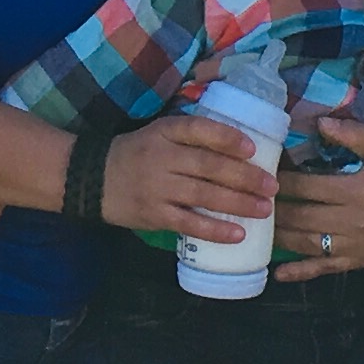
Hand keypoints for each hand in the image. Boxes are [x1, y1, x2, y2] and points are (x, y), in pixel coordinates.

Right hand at [101, 108, 282, 241]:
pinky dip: (215, 229)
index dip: (228, 137)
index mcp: (165, 132)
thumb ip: (191, 137)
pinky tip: (237, 234)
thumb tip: (240, 146)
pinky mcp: (154, 214)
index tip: (253, 148)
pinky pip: (189, 223)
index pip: (199, 129)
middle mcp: (162, 157)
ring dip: (238, 203)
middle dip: (245, 177)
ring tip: (265, 210)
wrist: (91, 180)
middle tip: (272, 186)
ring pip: (204, 195)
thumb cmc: (136, 155)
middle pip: (209, 165)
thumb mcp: (158, 134)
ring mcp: (158, 188)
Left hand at [273, 118, 363, 278]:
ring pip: (309, 245)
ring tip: (259, 227)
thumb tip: (318, 123)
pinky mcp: (360, 260)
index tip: (264, 175)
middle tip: (253, 201)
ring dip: (281, 238)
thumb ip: (349, 133)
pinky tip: (278, 274)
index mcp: (359, 190)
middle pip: (304, 218)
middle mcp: (356, 222)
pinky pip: (326, 269)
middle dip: (275, 210)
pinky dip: (301, 273)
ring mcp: (357, 246)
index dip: (283, 182)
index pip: (309, 188)